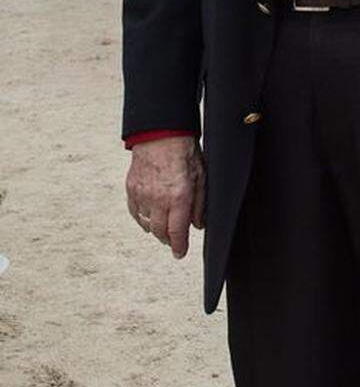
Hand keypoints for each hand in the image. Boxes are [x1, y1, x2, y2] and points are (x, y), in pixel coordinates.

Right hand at [125, 136, 204, 257]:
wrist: (160, 133)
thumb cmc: (185, 152)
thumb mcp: (201, 177)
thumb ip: (199, 204)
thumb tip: (198, 225)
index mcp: (178, 197)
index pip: (177, 233)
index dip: (179, 247)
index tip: (180, 254)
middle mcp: (158, 199)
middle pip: (160, 232)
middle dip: (168, 240)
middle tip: (174, 242)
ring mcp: (142, 194)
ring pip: (147, 224)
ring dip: (156, 229)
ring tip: (163, 229)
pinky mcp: (131, 188)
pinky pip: (135, 212)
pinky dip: (142, 219)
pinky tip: (149, 218)